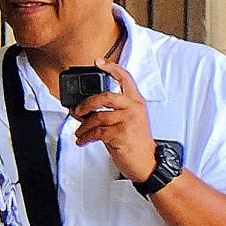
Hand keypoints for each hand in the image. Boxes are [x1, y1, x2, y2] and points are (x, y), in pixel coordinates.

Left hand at [70, 59, 158, 185]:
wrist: (147, 164)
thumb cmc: (136, 143)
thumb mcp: (127, 122)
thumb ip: (110, 112)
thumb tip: (84, 109)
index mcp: (137, 102)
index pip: (125, 78)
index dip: (111, 68)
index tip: (98, 61)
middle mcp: (134, 108)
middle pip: (106, 96)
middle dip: (87, 104)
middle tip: (78, 111)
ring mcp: (129, 121)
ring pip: (98, 117)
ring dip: (84, 126)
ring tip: (80, 132)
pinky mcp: (122, 134)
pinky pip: (97, 132)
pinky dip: (86, 137)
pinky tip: (83, 140)